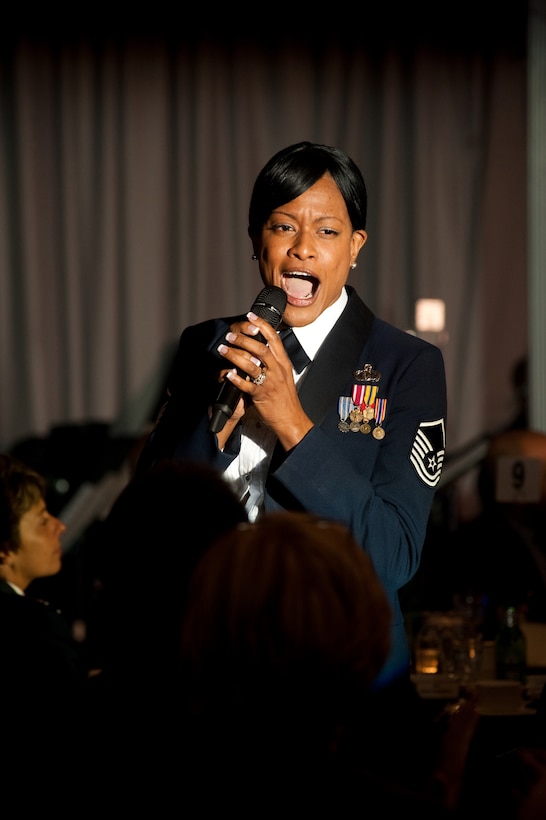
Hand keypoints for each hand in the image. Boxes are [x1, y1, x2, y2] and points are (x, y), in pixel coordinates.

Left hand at [215, 313, 313, 451]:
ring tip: (223, 350)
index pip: (274, 338)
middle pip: (260, 348)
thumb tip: (262, 346)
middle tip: (230, 335)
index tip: (250, 316)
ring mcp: (270, 382)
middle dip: (243, 339)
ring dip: (234, 355)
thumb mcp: (284, 374)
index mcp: (283, 362)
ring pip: (251, 364)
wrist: (290, 418)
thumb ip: (274, 360)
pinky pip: (246, 385)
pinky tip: (227, 374)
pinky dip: (236, 378)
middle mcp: (277, 370)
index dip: (261, 325)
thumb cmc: (285, 397)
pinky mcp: (261, 395)